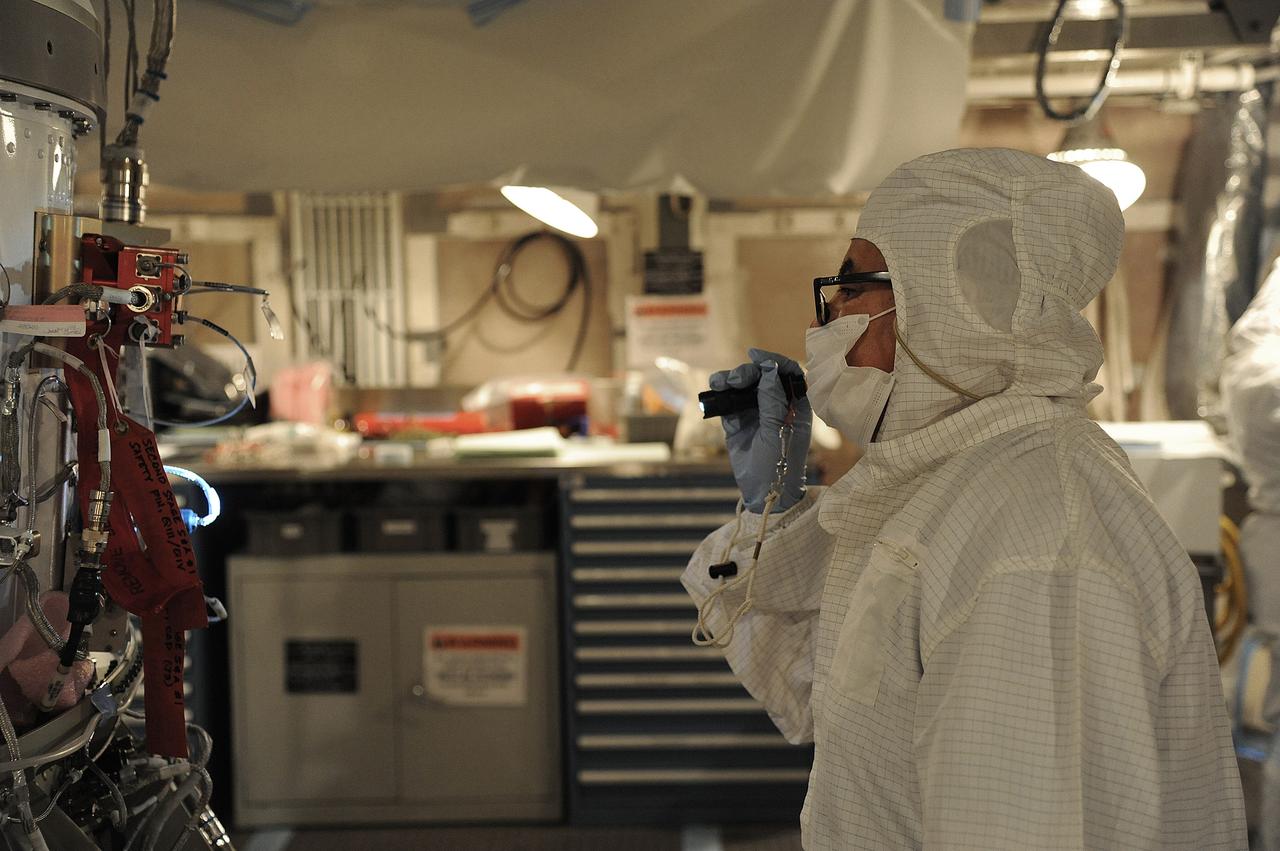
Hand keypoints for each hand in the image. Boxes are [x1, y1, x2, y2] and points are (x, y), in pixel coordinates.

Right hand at [710, 348, 811, 512]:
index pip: (786, 373)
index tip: (755, 355)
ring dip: (730, 380)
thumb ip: (773, 399)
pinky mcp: (737, 423)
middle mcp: (775, 405)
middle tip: (735, 381)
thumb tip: (768, 369)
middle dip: (747, 373)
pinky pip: (728, 402)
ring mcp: (755, 413)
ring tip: (719, 383)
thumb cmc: (780, 464)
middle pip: (761, 376)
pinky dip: (720, 395)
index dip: (773, 360)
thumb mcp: (779, 430)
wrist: (764, 492)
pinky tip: (714, 392)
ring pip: (742, 387)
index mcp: (794, 405)